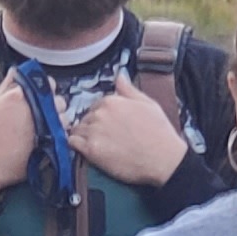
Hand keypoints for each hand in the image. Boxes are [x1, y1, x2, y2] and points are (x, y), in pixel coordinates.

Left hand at [71, 78, 192, 187]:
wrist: (163, 159)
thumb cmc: (159, 133)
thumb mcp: (148, 104)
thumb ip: (129, 90)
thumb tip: (119, 76)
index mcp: (112, 101)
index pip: (96, 105)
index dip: (102, 117)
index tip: (109, 126)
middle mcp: (100, 113)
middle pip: (86, 117)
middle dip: (92, 126)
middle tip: (105, 138)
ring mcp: (94, 131)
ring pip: (77, 129)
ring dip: (84, 136)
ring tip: (98, 145)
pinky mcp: (91, 150)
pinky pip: (72, 143)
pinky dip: (76, 146)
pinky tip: (88, 150)